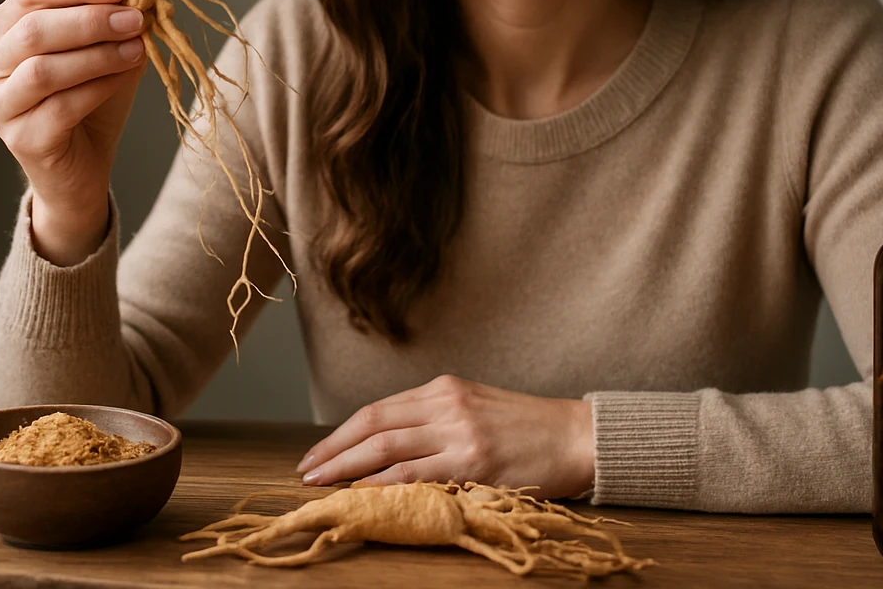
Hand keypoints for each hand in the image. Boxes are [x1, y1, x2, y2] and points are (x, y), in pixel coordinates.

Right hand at [0, 0, 147, 264]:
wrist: (83, 164)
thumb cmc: (90, 96)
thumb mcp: (101, 46)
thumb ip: (109, 14)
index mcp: (3, 27)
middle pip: (34, 28)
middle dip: (91, 20)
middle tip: (135, 19)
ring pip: (43, 69)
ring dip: (97, 54)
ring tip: (136, 47)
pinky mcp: (18, 139)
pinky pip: (59, 107)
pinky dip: (97, 87)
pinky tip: (123, 77)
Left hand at [296, 374, 594, 499]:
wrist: (577, 436)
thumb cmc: (528, 428)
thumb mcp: (476, 408)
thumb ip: (435, 420)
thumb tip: (388, 448)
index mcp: (444, 389)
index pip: (378, 410)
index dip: (342, 433)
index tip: (317, 453)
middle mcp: (446, 404)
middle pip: (373, 426)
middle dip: (333, 450)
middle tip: (305, 470)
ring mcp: (459, 432)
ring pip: (386, 449)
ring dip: (346, 467)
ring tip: (321, 483)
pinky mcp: (474, 461)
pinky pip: (416, 474)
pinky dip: (383, 484)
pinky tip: (361, 493)